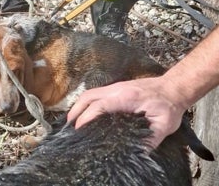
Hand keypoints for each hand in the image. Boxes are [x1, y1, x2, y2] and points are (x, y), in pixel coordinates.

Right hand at [66, 77, 184, 147]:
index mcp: (126, 98)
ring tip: (73, 121)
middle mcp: (116, 90)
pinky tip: (85, 113)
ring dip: (78, 106)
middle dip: (76, 110)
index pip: (99, 105)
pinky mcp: (116, 89)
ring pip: (89, 93)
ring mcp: (115, 88)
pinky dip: (86, 103)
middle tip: (69, 127)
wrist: (173, 88)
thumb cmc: (168, 106)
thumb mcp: (163, 125)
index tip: (79, 129)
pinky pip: (95, 94)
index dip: (87, 117)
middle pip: (88, 96)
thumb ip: (150, 139)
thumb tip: (138, 153)